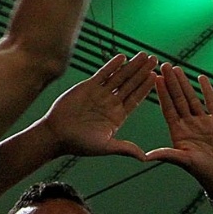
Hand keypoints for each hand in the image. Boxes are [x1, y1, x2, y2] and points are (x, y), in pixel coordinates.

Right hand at [38, 53, 156, 158]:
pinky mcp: (87, 87)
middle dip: (143, 72)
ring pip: (119, 76)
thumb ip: (125, 148)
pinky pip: (102, 73)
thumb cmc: (79, 144)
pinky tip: (122, 57)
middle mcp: (110, 103)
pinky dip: (112, 65)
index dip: (146, 87)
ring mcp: (100, 94)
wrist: (56, 134)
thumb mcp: (105, 146)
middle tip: (155, 59)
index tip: (157, 77)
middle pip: (131, 84)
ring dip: (131, 66)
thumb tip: (145, 158)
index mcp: (117, 116)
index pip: (136, 98)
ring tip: (143, 54)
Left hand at [145, 64, 212, 197]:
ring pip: (192, 98)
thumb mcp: (184, 161)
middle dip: (170, 82)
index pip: (168, 108)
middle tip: (163, 65)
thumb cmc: (204, 173)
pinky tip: (201, 78)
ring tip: (177, 68)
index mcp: (178, 132)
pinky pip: (211, 102)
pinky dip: (207, 90)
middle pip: (178, 99)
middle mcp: (188, 124)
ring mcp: (203, 122)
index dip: (161, 93)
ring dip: (185, 83)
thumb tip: (145, 156)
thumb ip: (167, 155)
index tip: (154, 78)